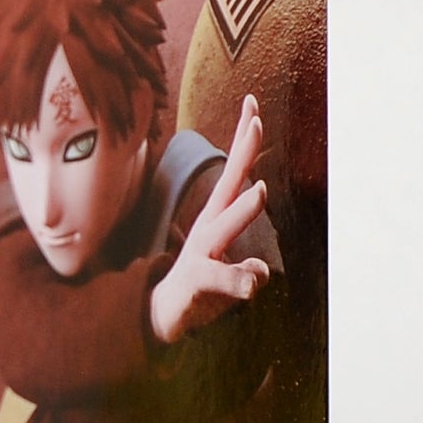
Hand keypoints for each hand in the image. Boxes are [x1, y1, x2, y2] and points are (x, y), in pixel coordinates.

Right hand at [149, 94, 270, 346]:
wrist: (163, 319)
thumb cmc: (199, 289)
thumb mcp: (228, 272)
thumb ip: (248, 269)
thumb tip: (258, 273)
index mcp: (215, 220)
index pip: (233, 173)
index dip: (243, 140)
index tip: (252, 103)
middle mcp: (207, 232)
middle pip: (226, 186)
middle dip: (242, 154)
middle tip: (256, 123)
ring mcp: (200, 255)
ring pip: (222, 229)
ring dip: (242, 209)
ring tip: (260, 191)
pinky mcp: (196, 282)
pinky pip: (224, 280)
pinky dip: (241, 280)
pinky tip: (251, 284)